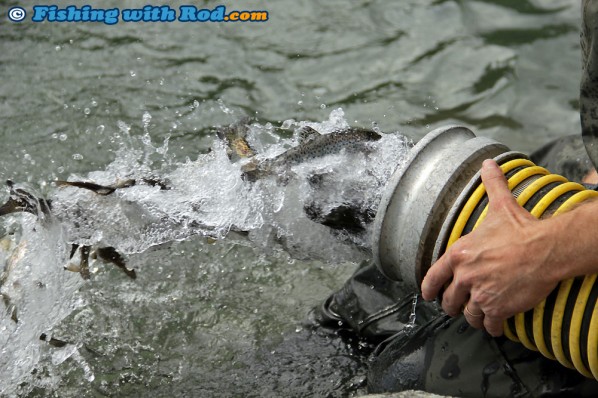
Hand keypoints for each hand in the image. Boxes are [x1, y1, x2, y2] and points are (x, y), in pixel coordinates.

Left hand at [421, 159, 559, 335]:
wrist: (545, 249)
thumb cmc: (521, 228)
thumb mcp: (501, 205)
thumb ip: (492, 185)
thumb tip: (489, 164)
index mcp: (459, 254)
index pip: (433, 277)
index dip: (429, 288)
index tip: (428, 296)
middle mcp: (465, 276)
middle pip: (449, 300)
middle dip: (452, 305)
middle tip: (457, 307)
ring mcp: (480, 294)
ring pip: (468, 314)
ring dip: (472, 316)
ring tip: (477, 315)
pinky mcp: (497, 308)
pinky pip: (488, 324)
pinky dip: (491, 327)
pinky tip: (495, 326)